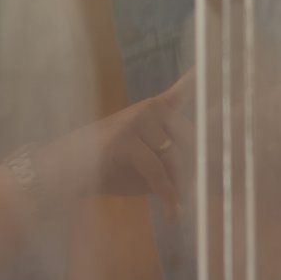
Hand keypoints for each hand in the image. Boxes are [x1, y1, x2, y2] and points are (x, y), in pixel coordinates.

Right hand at [38, 69, 193, 221]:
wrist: (66, 174)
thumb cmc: (113, 169)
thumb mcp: (153, 166)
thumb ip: (179, 165)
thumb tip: (207, 179)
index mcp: (159, 109)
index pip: (187, 91)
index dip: (205, 81)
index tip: (214, 66)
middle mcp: (151, 108)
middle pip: (191, 142)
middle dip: (192, 174)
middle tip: (188, 200)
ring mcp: (137, 119)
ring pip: (175, 158)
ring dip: (179, 189)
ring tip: (176, 209)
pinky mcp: (124, 137)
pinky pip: (157, 171)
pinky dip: (167, 194)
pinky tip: (172, 213)